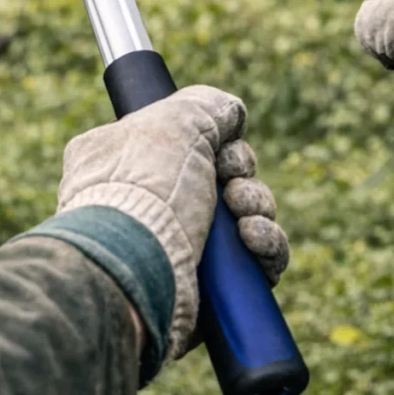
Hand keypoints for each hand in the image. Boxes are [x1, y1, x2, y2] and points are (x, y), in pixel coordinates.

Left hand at [56, 85, 288, 361]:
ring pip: (245, 218)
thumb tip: (232, 116)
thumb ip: (208, 106)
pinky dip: (266, 246)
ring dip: (257, 208)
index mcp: (127, 161)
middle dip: (241, 176)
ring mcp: (178, 246)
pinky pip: (257, 261)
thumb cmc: (147, 188)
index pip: (190, 144)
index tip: (222, 148)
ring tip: (244, 218)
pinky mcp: (207, 288)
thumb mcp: (175, 121)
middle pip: (224, 179)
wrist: (135, 267)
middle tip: (231, 183)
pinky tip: (254, 241)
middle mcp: (150, 203)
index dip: (218, 143)